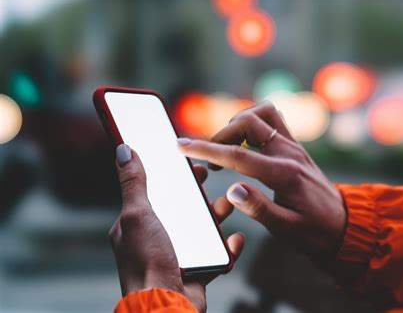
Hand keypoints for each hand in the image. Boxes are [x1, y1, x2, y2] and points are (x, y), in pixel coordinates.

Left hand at [109, 144, 243, 311]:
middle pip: (180, 208)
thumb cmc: (146, 262)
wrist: (166, 305)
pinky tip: (235, 239)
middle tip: (205, 176)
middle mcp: (155, 239)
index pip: (152, 192)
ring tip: (229, 203)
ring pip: (201, 229)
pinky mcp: (196, 271)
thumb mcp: (137, 215)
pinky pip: (215, 254)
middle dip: (195, 192)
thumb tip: (123, 150)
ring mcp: (177, 255)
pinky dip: (227, 246)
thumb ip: (133, 184)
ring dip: (216, 214)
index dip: (168, 176)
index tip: (183, 162)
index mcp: (136, 226)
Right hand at [177, 103, 345, 261]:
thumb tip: (232, 190)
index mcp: (284, 174)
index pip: (237, 155)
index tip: (181, 144)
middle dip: (221, 135)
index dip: (206, 148)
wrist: (341, 223)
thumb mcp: (286, 229)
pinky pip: (273, 118)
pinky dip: (253, 122)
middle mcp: (289, 152)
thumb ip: (259, 208)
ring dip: (238, 123)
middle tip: (210, 160)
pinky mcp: (295, 145)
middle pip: (248, 123)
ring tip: (227, 148)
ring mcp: (293, 145)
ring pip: (262, 113)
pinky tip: (245, 141)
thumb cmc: (313, 231)